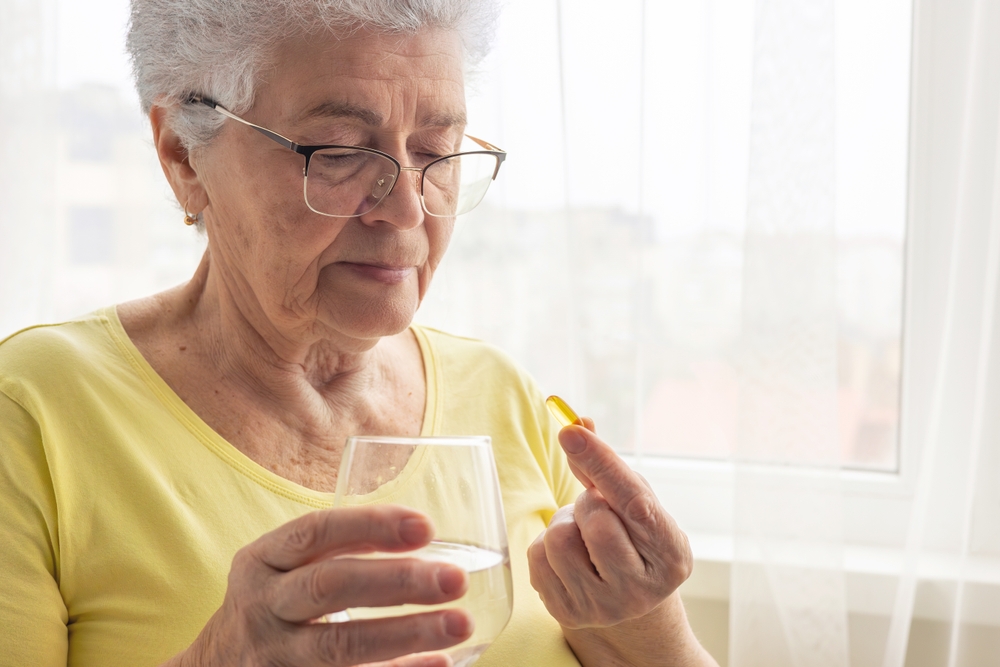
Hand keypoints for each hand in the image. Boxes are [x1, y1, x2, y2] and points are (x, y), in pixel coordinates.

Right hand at [165, 506, 472, 666]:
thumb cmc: (273, 604)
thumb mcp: (282, 567)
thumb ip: (336, 548)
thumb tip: (422, 533)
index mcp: (262, 562)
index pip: (316, 532)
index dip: (371, 526)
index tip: (426, 527)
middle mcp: (263, 607)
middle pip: (330, 587)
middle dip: (397, 581)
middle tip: (455, 579)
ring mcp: (274, 656)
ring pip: (340, 645)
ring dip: (406, 634)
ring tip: (460, 623)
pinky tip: (439, 663)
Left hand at [528, 418, 692, 629]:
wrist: (627, 605)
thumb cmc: (632, 539)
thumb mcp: (634, 504)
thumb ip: (608, 468)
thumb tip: (577, 422)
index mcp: (671, 554)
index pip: (633, 501)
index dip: (602, 462)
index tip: (571, 431)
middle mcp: (641, 588)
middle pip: (593, 518)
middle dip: (588, 501)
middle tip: (598, 511)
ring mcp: (603, 606)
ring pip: (559, 538)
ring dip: (565, 523)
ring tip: (582, 535)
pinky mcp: (567, 614)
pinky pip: (536, 557)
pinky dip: (546, 545)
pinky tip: (569, 556)